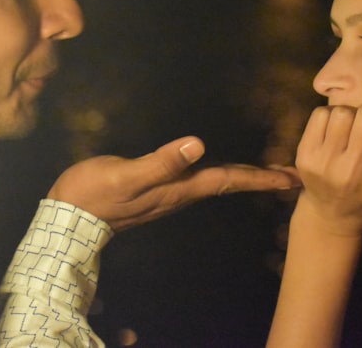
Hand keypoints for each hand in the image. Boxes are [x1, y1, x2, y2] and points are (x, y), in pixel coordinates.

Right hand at [47, 136, 300, 230]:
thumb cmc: (95, 193)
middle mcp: (181, 193)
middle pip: (229, 184)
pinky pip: (199, 181)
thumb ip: (163, 162)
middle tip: (293, 175)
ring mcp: (170, 194)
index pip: (229, 181)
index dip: (262, 178)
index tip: (293, 177)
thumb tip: (199, 143)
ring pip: (217, 183)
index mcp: (181, 189)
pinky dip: (219, 175)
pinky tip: (217, 168)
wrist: (68, 218)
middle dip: (261, 179)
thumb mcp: (128, 175)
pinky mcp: (157, 190)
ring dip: (244, 177)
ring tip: (267, 171)